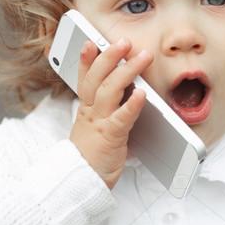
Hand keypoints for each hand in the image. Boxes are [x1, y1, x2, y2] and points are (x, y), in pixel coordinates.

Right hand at [69, 38, 151, 189]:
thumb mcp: (94, 130)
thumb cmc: (92, 157)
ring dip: (126, 71)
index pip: (84, 79)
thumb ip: (107, 112)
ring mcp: (99, 123)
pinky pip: (122, 117)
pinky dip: (132, 104)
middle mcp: (90, 113)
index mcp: (86, 110)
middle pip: (97, 78)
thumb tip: (128, 95)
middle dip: (109, 57)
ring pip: (109, 90)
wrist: (82, 182)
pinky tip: (142, 93)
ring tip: (141, 57)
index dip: (86, 60)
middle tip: (123, 42)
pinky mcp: (111, 137)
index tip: (90, 42)